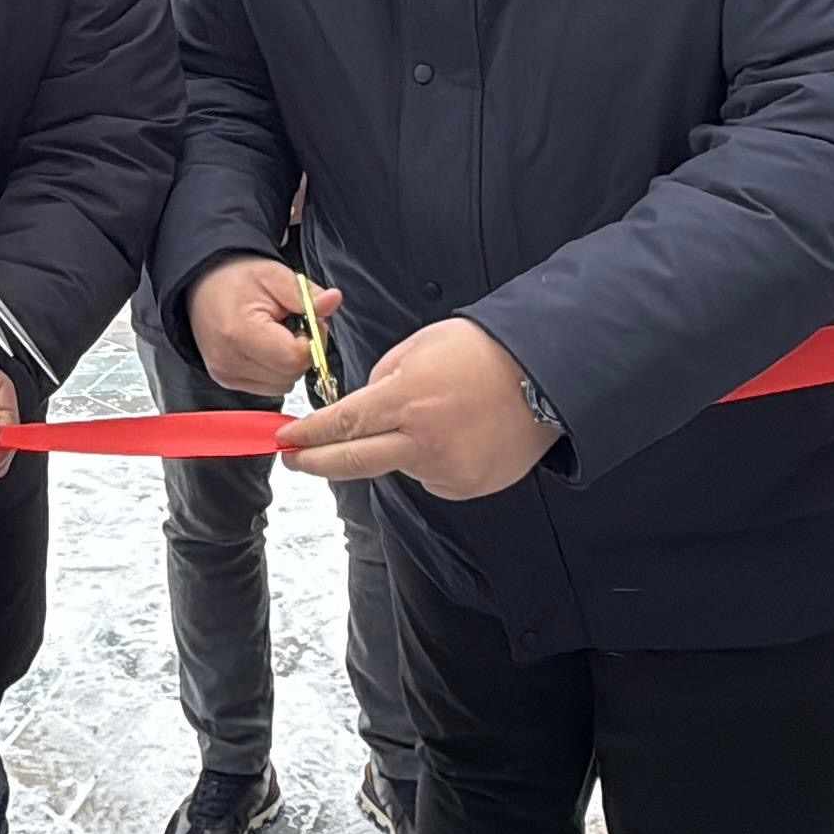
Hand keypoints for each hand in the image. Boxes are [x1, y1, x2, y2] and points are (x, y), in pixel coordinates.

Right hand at [186, 254, 335, 398]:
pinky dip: (275, 370)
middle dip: (302, 352)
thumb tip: (333, 301)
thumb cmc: (236, 279)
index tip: (308, 322)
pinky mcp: (226, 380)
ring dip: (289, 363)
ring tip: (278, 335)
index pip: (295, 358)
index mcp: (240, 333)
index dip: (312, 341)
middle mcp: (229, 361)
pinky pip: (269, 387)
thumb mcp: (275, 276)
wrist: (202, 284)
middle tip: (293, 326)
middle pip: (291, 375)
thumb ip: (306, 294)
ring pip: (283, 385)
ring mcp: (225, 375)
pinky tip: (266, 347)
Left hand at [276, 317, 557, 500]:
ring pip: (398, 466)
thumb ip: (382, 380)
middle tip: (295, 460)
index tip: (286, 439)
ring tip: (435, 414)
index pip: (342, 424)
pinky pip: (431, 476)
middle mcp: (422, 441)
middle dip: (317, 462)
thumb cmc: (483, 352)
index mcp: (406, 399)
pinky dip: (430, 458)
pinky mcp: (466, 486)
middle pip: (353, 462)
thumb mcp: (419, 347)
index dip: (308, 435)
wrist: (546, 376)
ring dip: (397, 447)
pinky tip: (456, 434)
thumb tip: (362, 409)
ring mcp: (446, 468)